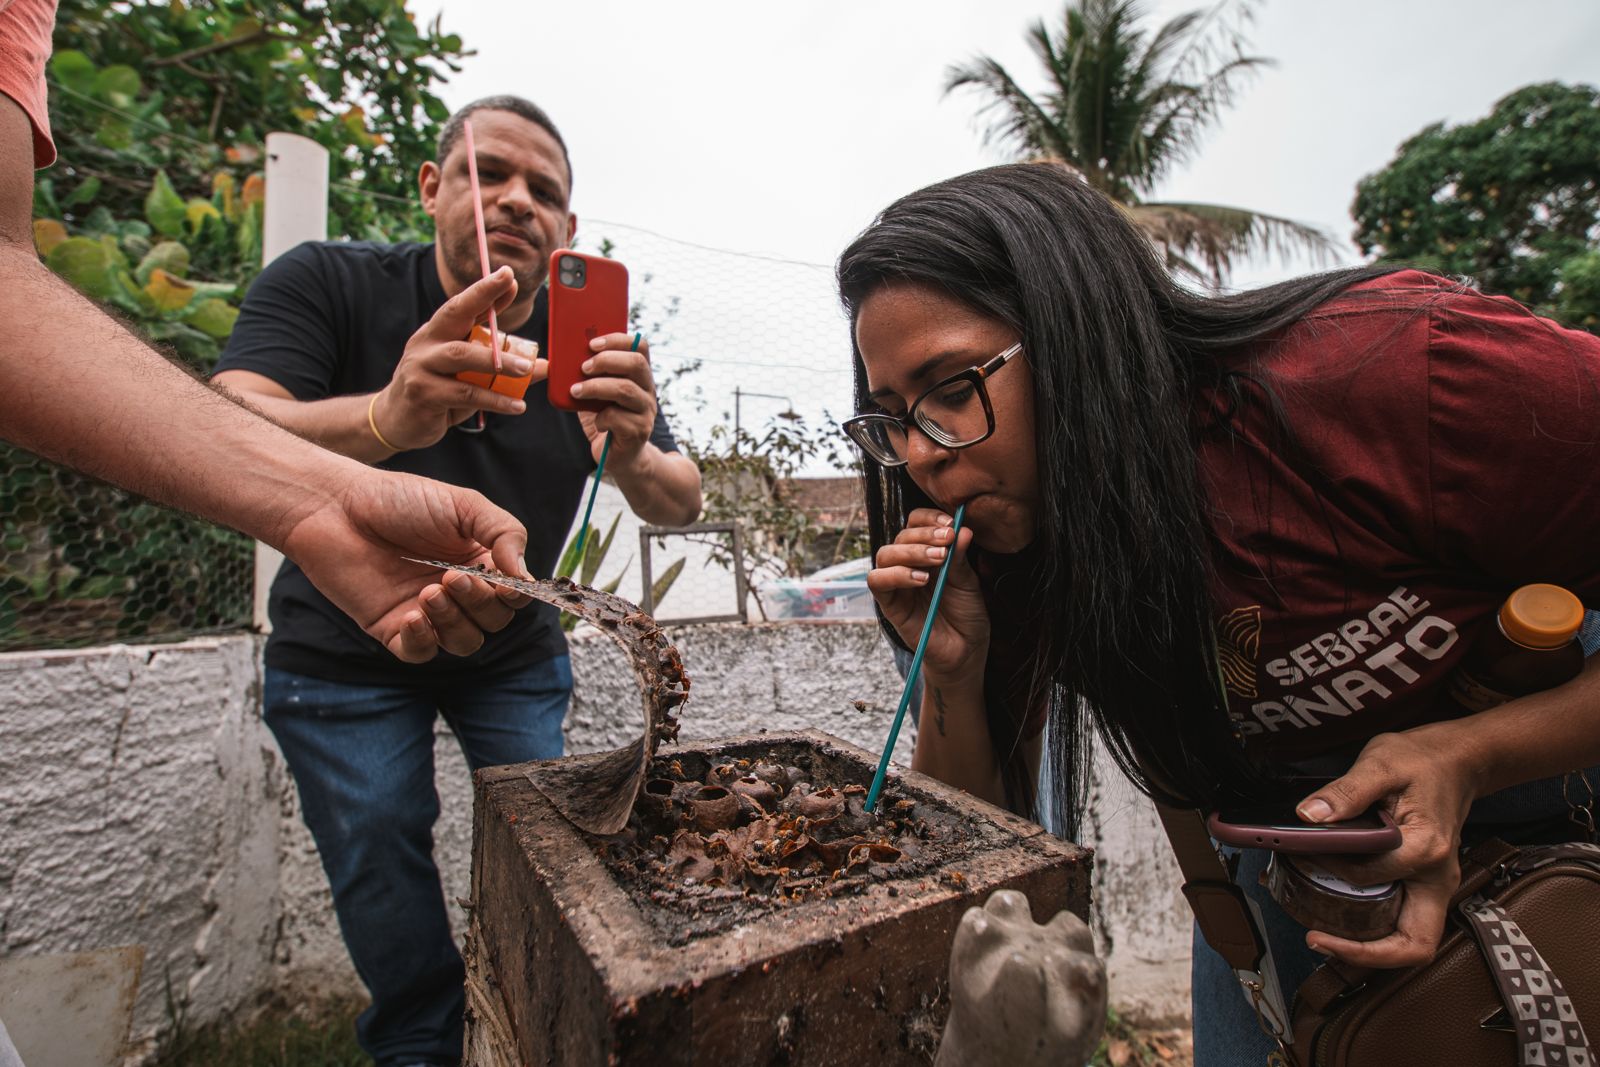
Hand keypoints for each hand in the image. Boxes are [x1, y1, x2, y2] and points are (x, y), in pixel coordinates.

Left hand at [281, 469, 533, 662]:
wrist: (335, 507)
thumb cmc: (398, 499)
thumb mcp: (463, 504)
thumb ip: (504, 533)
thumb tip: (526, 576)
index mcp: (479, 563)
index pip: (513, 596)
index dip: (516, 596)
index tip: (506, 583)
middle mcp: (456, 591)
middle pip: (492, 622)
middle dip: (480, 604)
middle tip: (453, 576)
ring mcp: (425, 612)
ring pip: (462, 642)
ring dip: (454, 622)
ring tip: (429, 592)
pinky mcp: (392, 627)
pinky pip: (420, 653)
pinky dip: (424, 640)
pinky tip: (413, 616)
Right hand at [372, 267, 541, 450]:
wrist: (397, 421)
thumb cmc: (439, 392)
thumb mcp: (470, 375)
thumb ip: (500, 366)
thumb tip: (543, 365)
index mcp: (438, 332)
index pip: (462, 304)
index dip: (485, 289)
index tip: (508, 275)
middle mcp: (427, 343)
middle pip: (455, 315)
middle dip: (484, 298)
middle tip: (513, 288)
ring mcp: (421, 366)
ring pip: (462, 356)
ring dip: (497, 360)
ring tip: (527, 368)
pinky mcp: (423, 393)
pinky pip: (464, 393)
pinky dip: (494, 399)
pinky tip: (516, 405)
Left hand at [570, 332, 657, 465]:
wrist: (619, 456)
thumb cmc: (606, 419)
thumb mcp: (598, 393)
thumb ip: (591, 376)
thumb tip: (565, 359)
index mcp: (640, 375)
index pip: (640, 346)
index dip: (617, 340)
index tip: (592, 344)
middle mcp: (648, 390)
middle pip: (636, 363)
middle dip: (606, 361)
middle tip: (583, 367)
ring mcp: (646, 411)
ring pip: (625, 389)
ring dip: (596, 387)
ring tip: (576, 391)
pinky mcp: (639, 431)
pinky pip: (618, 417)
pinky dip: (601, 418)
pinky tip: (597, 423)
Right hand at [866, 508, 989, 679]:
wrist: (965, 652)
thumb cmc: (967, 616)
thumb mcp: (968, 582)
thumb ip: (960, 557)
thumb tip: (962, 528)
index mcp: (927, 553)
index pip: (916, 523)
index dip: (928, 518)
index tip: (950, 523)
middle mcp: (908, 565)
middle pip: (901, 536)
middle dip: (924, 534)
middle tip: (947, 541)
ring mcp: (896, 584)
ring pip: (885, 554)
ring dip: (911, 552)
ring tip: (937, 560)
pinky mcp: (889, 604)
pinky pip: (877, 581)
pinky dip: (895, 575)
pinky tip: (920, 580)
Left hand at [1294, 723, 1482, 967]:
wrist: (1455, 761)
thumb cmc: (1421, 760)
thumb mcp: (1380, 764)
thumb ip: (1345, 791)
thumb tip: (1308, 816)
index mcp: (1427, 848)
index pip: (1370, 878)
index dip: (1330, 871)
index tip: (1302, 855)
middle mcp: (1437, 877)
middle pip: (1413, 943)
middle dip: (1366, 953)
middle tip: (1317, 939)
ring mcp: (1433, 885)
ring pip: (1409, 940)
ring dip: (1366, 945)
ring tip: (1319, 932)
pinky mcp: (1422, 885)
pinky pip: (1401, 920)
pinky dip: (1371, 925)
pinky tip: (1335, 909)